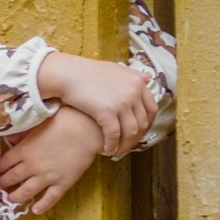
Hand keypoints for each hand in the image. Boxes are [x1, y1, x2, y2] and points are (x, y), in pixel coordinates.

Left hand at [0, 106, 101, 215]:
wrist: (88, 129)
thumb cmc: (63, 120)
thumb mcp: (37, 123)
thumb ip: (22, 133)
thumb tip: (9, 138)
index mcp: (24, 150)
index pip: (4, 163)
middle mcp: (32, 166)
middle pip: (11, 179)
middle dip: (3, 183)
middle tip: (0, 185)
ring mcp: (47, 177)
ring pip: (25, 192)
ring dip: (16, 196)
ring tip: (11, 198)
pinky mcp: (63, 183)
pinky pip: (50, 198)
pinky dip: (42, 206)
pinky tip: (35, 210)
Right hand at [36, 51, 155, 155]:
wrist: (68, 73)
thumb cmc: (88, 71)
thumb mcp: (115, 69)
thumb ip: (133, 75)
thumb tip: (147, 78)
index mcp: (137, 83)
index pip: (152, 109)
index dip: (147, 124)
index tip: (140, 132)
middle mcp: (133, 93)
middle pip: (143, 123)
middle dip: (136, 138)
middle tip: (128, 145)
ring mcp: (121, 103)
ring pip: (131, 131)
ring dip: (125, 145)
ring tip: (118, 151)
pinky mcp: (106, 112)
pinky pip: (114, 134)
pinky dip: (112, 145)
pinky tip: (107, 150)